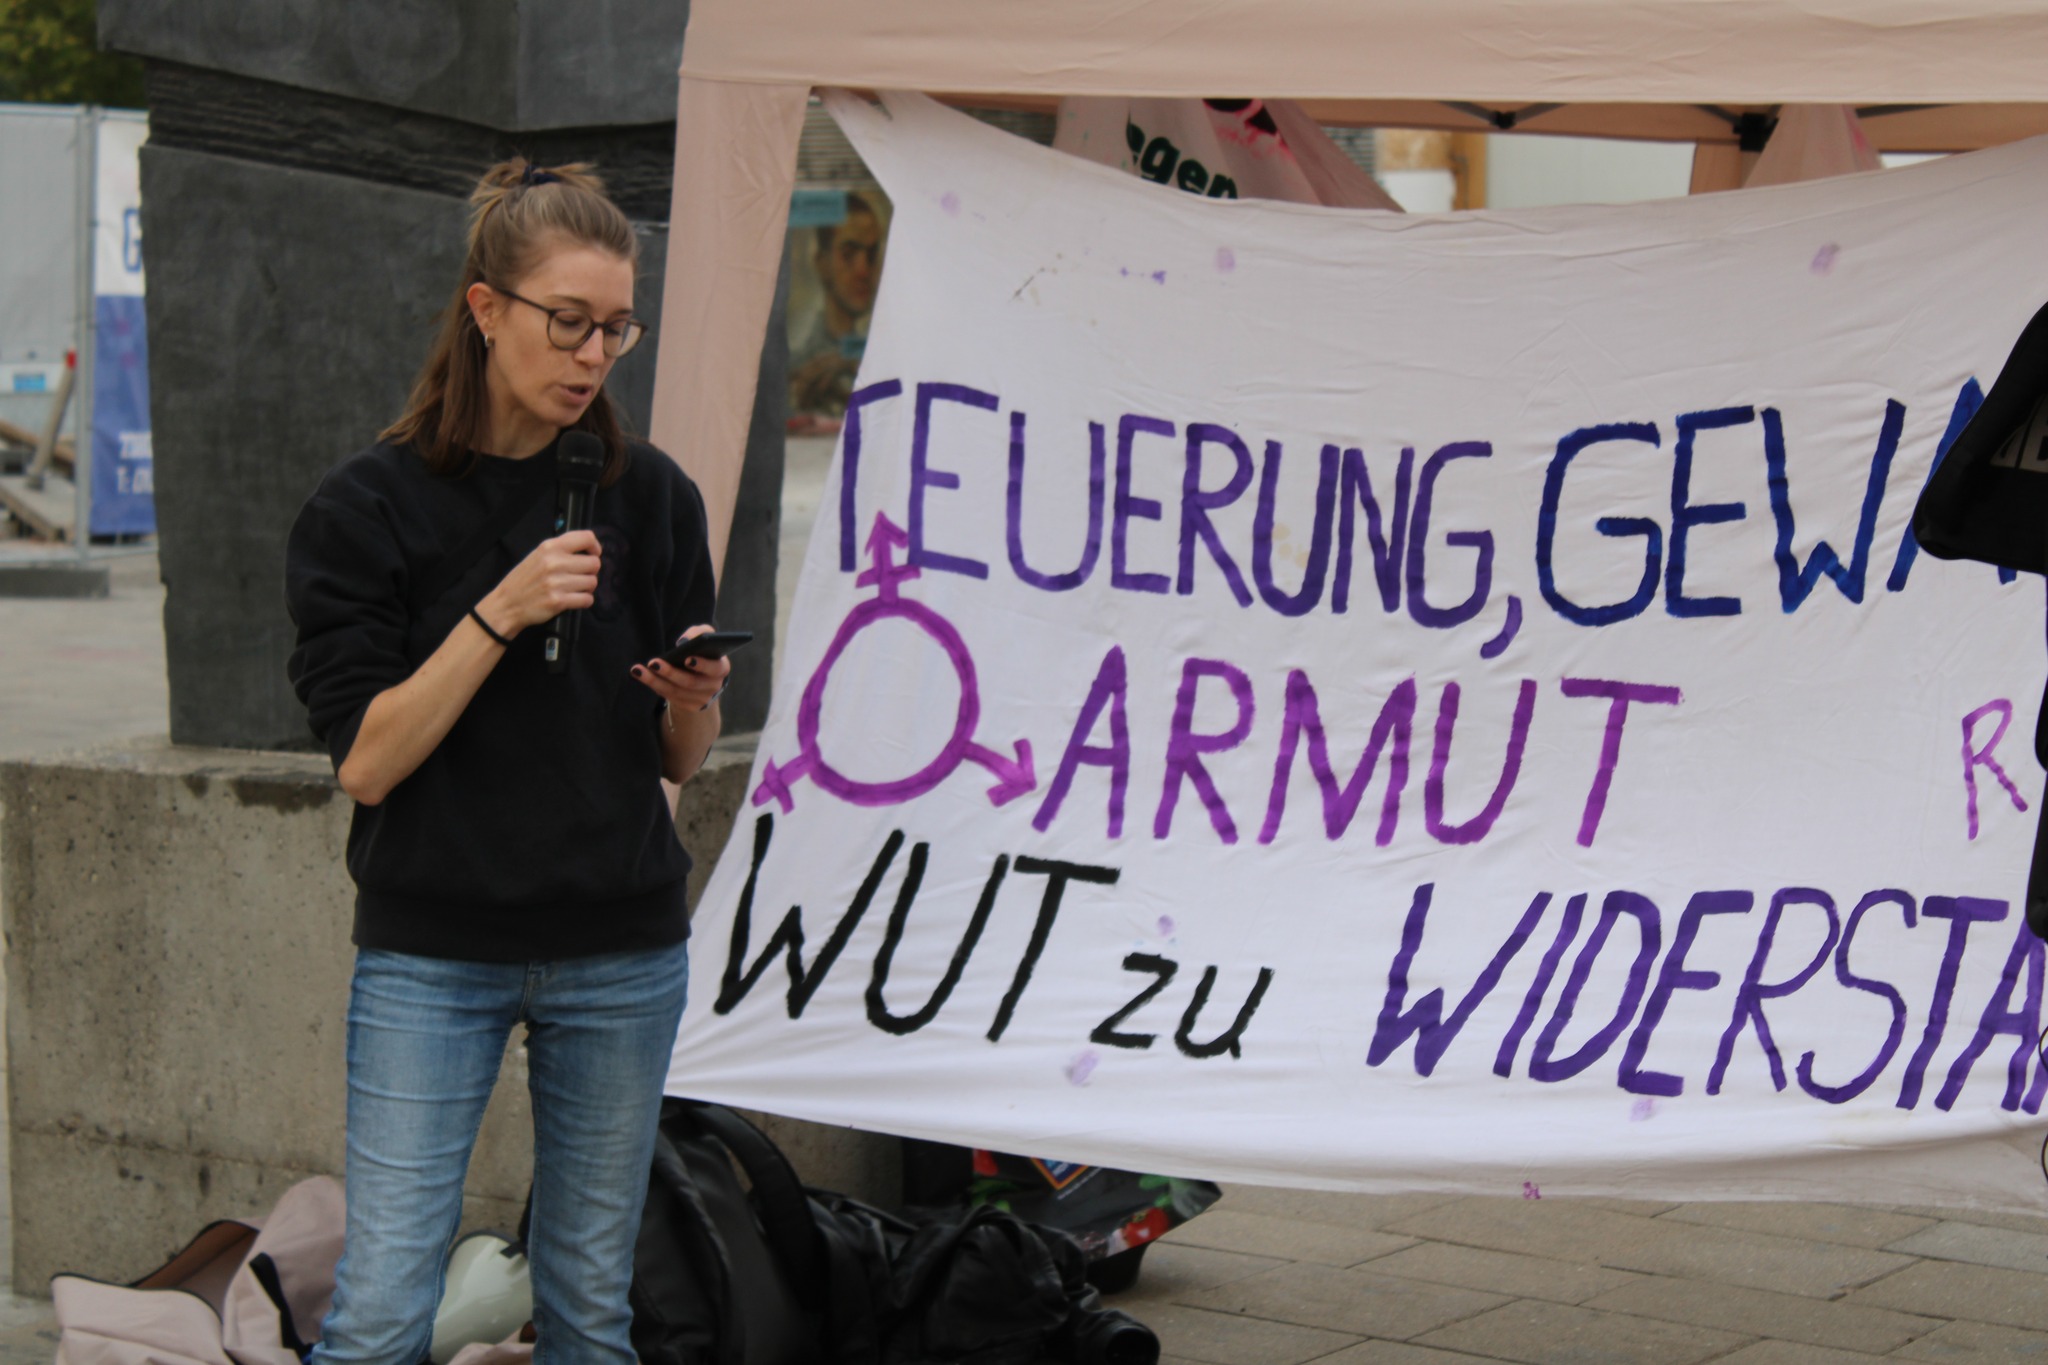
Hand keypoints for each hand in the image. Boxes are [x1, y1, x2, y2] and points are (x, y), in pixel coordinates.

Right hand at [478, 531, 600, 634]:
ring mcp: (557, 582)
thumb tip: (588, 550)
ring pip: (592, 582)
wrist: (506, 604)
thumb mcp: (537, 555)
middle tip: (579, 576)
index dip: (595, 547)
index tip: (593, 554)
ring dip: (587, 587)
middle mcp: (554, 562)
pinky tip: (573, 599)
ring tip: (573, 589)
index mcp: (549, 547)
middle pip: (594, 563)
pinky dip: (584, 601)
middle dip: (590, 571)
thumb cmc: (523, 581)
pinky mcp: (559, 601)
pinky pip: (587, 599)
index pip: (586, 538)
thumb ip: (560, 550)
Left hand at [631, 624, 731, 711]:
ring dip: (654, 680)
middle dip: (671, 673)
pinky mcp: (688, 706)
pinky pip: (668, 696)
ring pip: (675, 691)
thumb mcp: (705, 639)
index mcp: (721, 668)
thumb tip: (683, 642)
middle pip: (690, 682)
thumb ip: (699, 632)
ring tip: (638, 670)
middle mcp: (713, 686)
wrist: (703, 677)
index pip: (714, 668)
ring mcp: (701, 699)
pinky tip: (640, 675)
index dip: (702, 664)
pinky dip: (653, 685)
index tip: (687, 659)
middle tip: (654, 662)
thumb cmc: (702, 652)